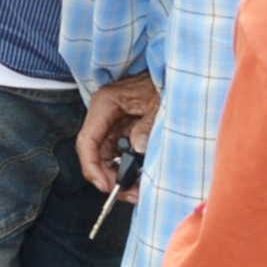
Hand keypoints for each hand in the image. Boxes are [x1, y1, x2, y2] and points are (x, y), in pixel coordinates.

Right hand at [78, 71, 157, 188]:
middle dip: (109, 177)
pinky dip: (129, 169)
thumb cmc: (166, 80)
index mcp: (105, 104)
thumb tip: (138, 149)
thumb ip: (147, 126)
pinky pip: (121, 155)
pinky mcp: (127, 131)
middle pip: (96, 154)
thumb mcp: (159, 103)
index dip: (92, 167)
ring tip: (138, 190)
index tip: (107, 186)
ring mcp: (115, 124)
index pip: (87, 141)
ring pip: (108, 158)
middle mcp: (105, 116)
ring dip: (120, 176)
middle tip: (129, 194)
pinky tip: (141, 179)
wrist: (179, 72)